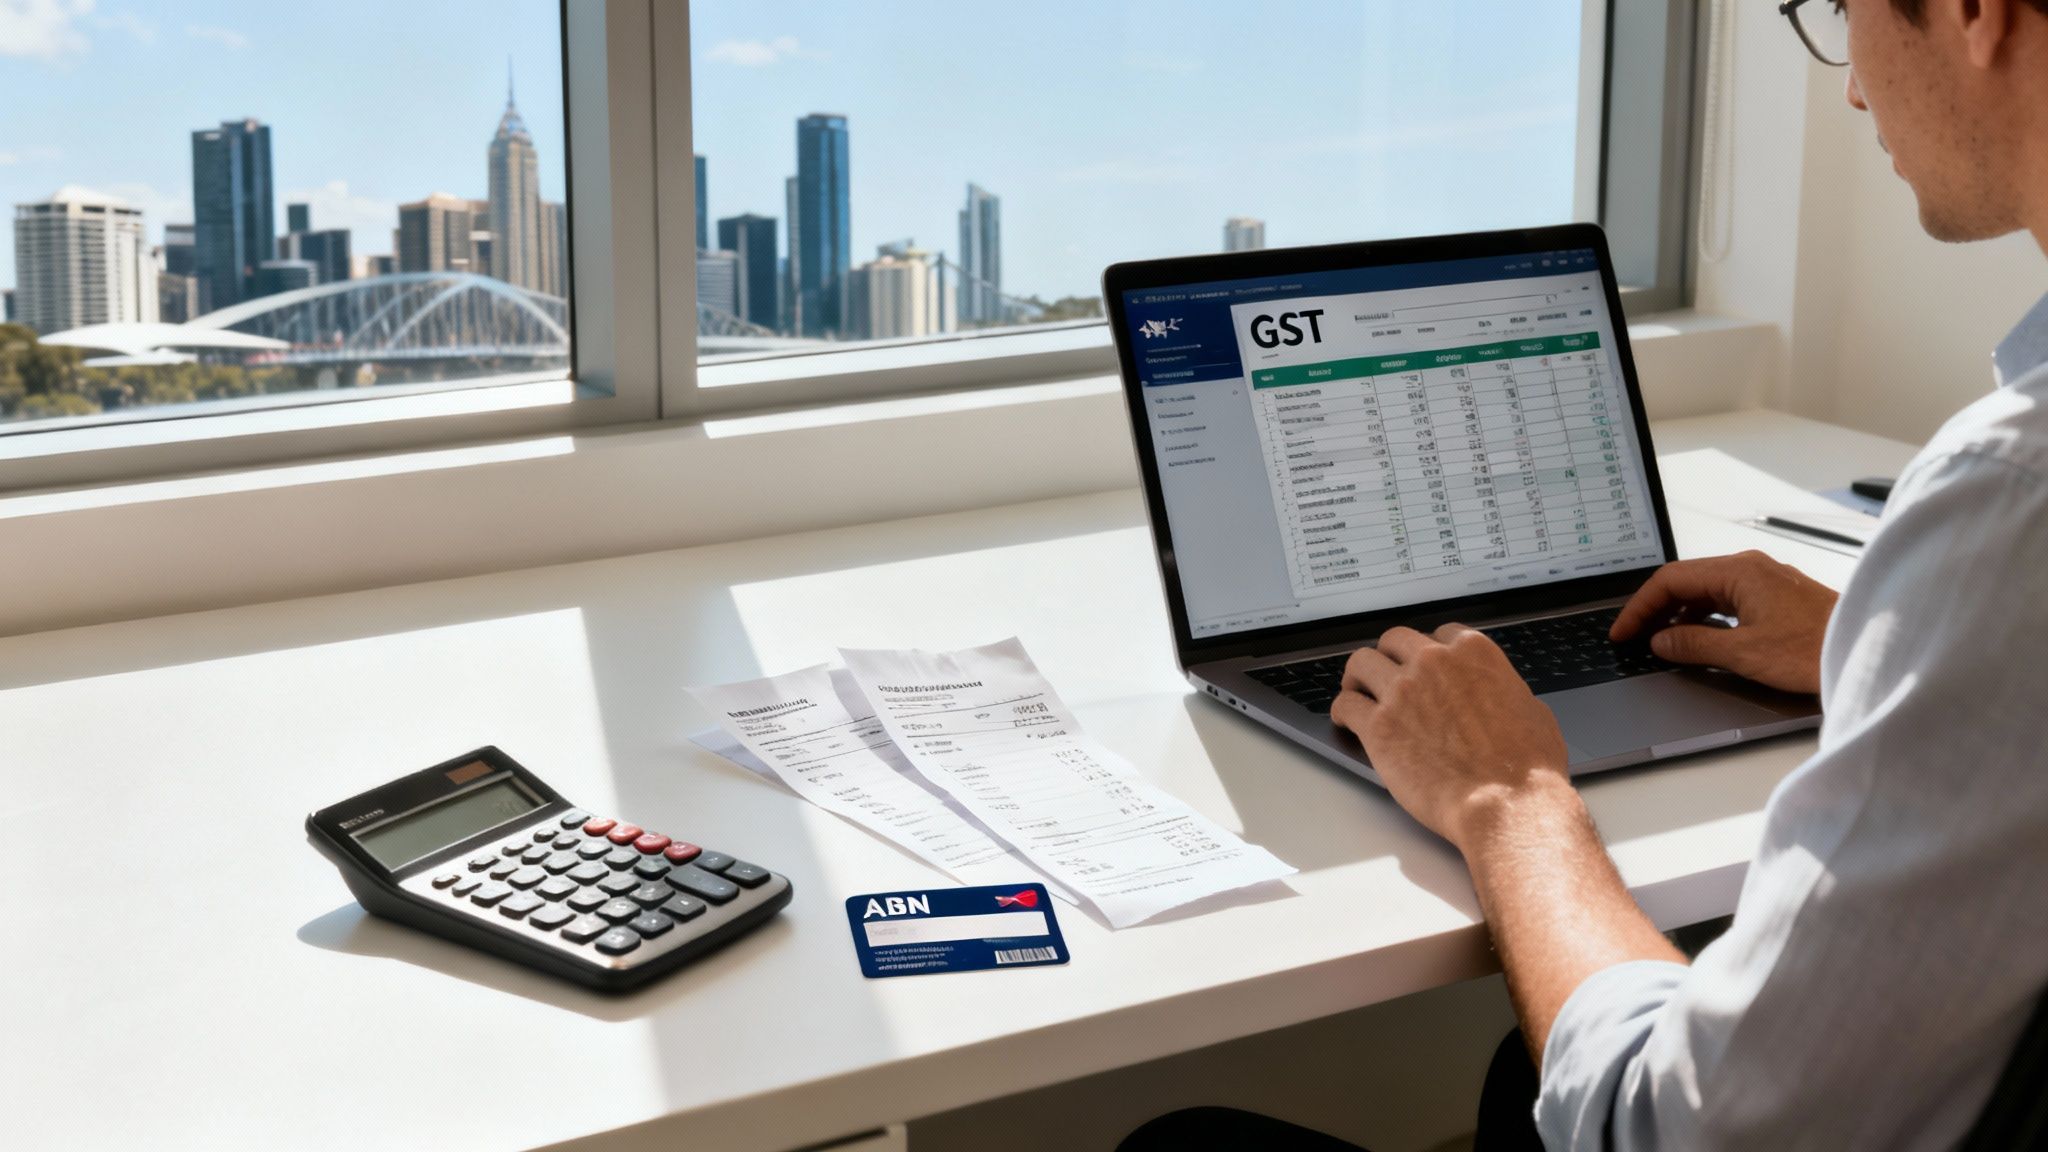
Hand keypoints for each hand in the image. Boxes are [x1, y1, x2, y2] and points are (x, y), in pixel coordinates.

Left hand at [1332, 624, 1572, 850]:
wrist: (1507, 804)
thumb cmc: (1527, 769)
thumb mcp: (1532, 711)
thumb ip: (1505, 691)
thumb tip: (1499, 694)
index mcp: (1474, 653)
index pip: (1439, 633)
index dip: (1430, 651)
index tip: (1423, 666)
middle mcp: (1433, 662)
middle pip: (1395, 641)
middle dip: (1391, 658)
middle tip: (1387, 675)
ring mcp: (1402, 691)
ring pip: (1361, 663)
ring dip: (1359, 676)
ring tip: (1357, 691)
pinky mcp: (1378, 725)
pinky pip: (1346, 703)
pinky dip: (1343, 710)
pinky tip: (1346, 720)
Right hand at [1609, 551, 1836, 694]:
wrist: (1870, 653)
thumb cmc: (1815, 650)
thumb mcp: (1743, 653)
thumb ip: (1694, 645)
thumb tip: (1662, 642)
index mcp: (1739, 572)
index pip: (1670, 580)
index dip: (1640, 607)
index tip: (1624, 632)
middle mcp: (1751, 568)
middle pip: (1687, 581)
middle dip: (1655, 609)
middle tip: (1634, 637)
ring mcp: (1766, 581)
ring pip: (1707, 590)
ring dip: (1679, 613)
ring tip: (1661, 641)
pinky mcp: (1778, 598)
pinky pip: (1728, 599)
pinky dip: (1704, 616)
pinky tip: (1700, 638)